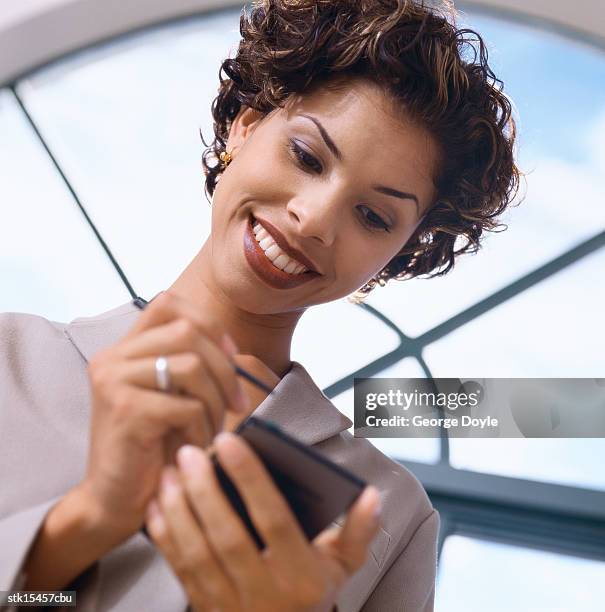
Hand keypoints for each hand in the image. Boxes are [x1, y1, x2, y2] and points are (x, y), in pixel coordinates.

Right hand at [81, 290, 249, 541]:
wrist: (115, 500)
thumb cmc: (152, 446)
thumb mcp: (171, 394)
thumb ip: (188, 362)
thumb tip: (232, 347)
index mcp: (124, 348)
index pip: (168, 302)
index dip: (208, 323)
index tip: (229, 357)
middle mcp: (112, 357)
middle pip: (188, 330)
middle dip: (224, 368)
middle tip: (235, 404)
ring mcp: (113, 381)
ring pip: (192, 365)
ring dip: (216, 401)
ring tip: (212, 428)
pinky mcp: (125, 410)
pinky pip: (186, 404)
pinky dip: (201, 426)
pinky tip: (193, 445)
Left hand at [145, 433, 381, 611]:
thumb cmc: (312, 596)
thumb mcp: (343, 568)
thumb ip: (358, 531)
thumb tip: (371, 495)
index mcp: (300, 576)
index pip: (274, 520)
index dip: (251, 478)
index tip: (231, 441)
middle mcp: (263, 592)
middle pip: (228, 535)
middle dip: (205, 490)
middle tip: (191, 452)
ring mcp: (229, 603)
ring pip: (197, 553)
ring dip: (179, 509)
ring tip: (170, 471)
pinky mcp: (205, 606)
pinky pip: (179, 570)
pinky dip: (164, 536)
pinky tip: (157, 504)